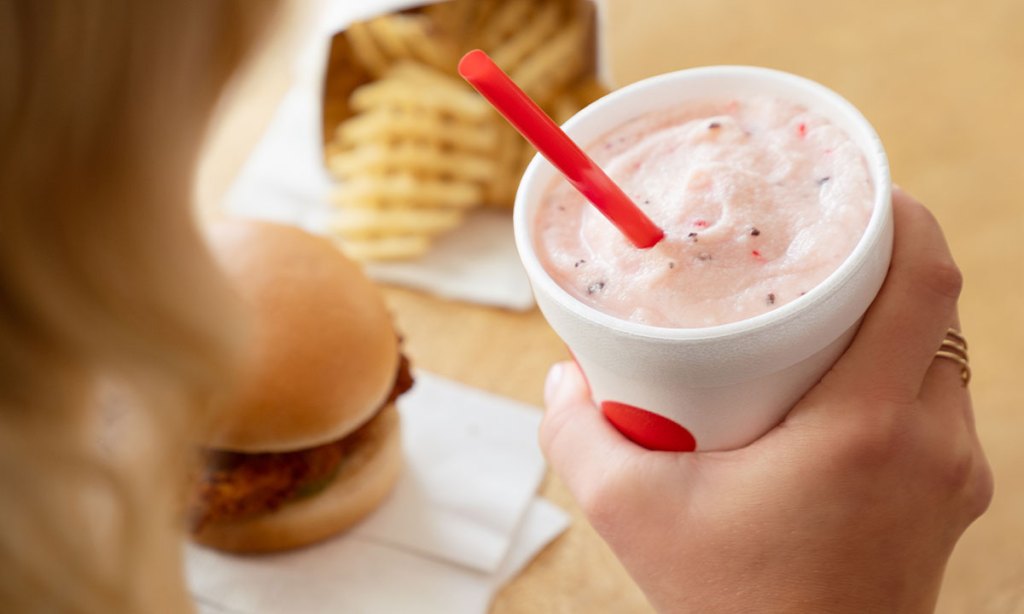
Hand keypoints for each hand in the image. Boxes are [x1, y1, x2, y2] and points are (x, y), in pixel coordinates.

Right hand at [540, 189, 992, 612]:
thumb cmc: (732, 606)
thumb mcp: (631, 514)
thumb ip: (577, 434)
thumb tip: (562, 377)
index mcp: (866, 427)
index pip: (925, 278)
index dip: (901, 212)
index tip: (859, 186)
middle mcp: (931, 442)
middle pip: (934, 306)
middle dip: (882, 260)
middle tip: (814, 246)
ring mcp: (954, 474)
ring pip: (940, 353)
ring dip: (891, 318)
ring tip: (819, 311)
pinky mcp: (952, 498)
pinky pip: (937, 402)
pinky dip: (895, 370)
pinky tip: (835, 384)